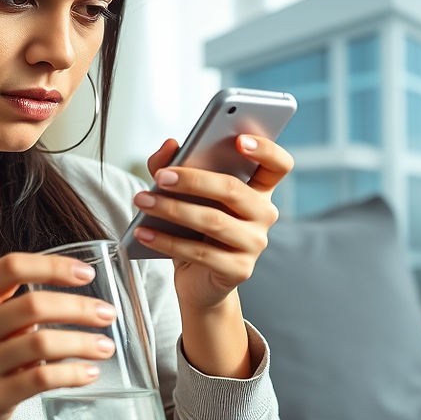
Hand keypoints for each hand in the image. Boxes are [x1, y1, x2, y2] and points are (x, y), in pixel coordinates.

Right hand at [0, 252, 115, 419]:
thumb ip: (9, 304)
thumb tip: (70, 290)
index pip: (11, 267)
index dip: (52, 266)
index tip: (85, 273)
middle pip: (34, 305)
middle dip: (79, 307)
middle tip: (108, 313)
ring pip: (42, 343)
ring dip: (82, 343)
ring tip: (106, 346)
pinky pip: (42, 380)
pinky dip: (72, 374)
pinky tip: (89, 373)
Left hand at [131, 135, 293, 310]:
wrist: (198, 280)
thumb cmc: (193, 229)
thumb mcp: (183, 194)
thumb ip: (173, 164)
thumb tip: (169, 145)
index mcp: (258, 189)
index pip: (278, 165)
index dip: (265, 150)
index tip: (239, 139)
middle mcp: (264, 215)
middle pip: (234, 190)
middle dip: (193, 180)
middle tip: (161, 177)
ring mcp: (255, 244)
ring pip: (213, 221)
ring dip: (173, 210)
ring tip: (143, 201)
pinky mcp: (239, 270)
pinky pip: (200, 252)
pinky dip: (167, 241)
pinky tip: (143, 232)